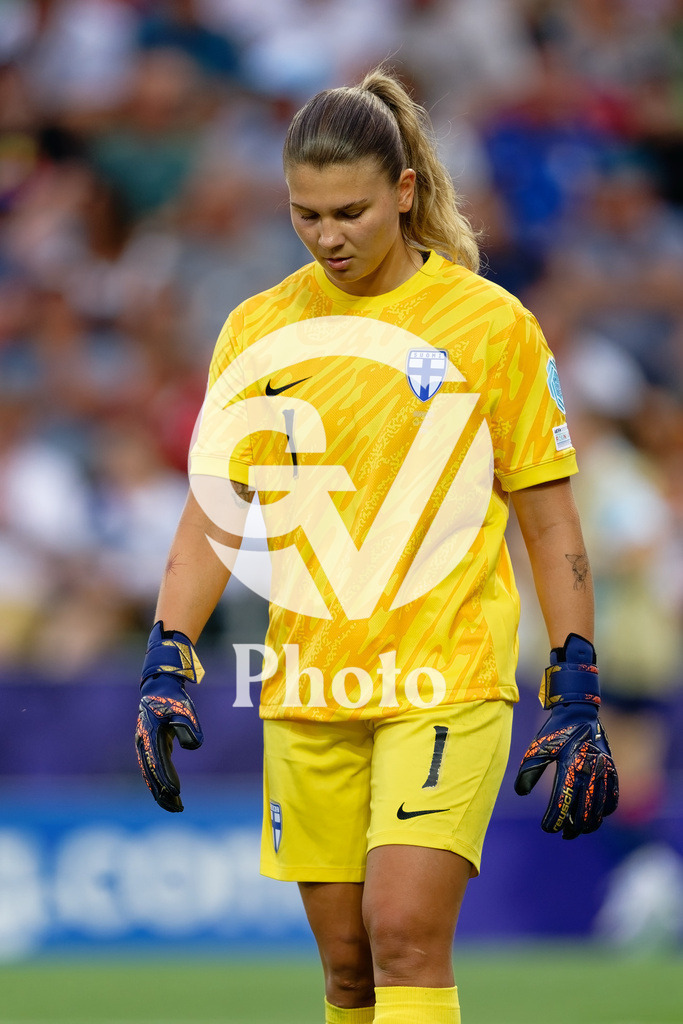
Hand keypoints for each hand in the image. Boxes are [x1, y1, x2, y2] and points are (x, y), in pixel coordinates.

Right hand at [135, 621, 204, 811]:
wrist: (160, 687)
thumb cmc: (173, 698)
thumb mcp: (184, 709)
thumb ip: (189, 727)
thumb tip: (192, 746)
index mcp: (150, 734)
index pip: (157, 761)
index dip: (166, 777)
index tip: (176, 791)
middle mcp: (143, 742)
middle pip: (151, 773)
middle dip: (163, 792)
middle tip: (178, 808)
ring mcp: (144, 746)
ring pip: (150, 774)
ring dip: (161, 791)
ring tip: (176, 807)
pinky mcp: (150, 747)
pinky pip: (153, 769)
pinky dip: (161, 782)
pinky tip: (171, 793)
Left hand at [514, 633, 618, 838]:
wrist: (579, 711)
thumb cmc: (555, 731)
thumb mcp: (537, 747)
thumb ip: (529, 771)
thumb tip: (520, 793)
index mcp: (569, 766)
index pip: (563, 802)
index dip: (555, 820)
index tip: (547, 828)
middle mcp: (589, 770)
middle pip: (584, 811)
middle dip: (573, 827)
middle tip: (562, 834)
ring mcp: (603, 770)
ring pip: (600, 808)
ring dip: (590, 823)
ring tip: (578, 831)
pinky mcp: (611, 768)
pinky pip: (614, 796)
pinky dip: (606, 809)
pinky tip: (597, 816)